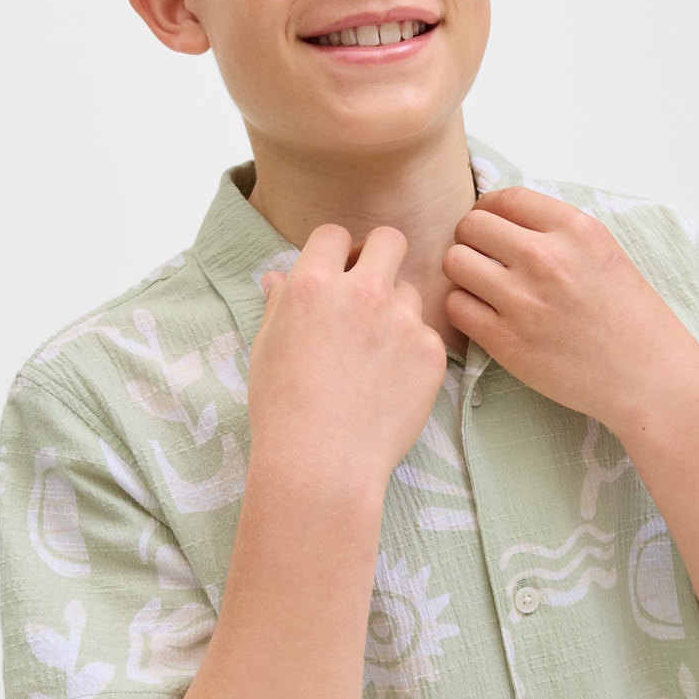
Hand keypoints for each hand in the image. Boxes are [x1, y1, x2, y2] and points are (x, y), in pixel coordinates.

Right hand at [250, 224, 446, 485]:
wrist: (322, 463)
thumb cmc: (283, 409)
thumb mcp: (267, 348)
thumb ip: (281, 303)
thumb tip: (279, 277)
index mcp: (314, 284)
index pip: (335, 234)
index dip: (336, 252)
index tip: (337, 273)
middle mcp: (363, 292)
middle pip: (390, 240)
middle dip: (380, 256)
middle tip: (370, 289)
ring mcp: (403, 322)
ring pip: (410, 292)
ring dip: (395, 311)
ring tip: (372, 357)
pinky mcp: (431, 353)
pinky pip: (427, 336)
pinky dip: (412, 353)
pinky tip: (390, 384)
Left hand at [440, 187, 690, 429]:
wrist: (648, 377)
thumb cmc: (631, 318)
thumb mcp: (605, 253)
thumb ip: (557, 232)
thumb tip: (506, 220)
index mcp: (575, 230)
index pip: (505, 198)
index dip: (487, 210)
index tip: (491, 227)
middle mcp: (546, 259)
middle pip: (471, 226)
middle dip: (471, 240)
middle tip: (483, 260)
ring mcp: (523, 301)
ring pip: (455, 263)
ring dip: (462, 273)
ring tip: (482, 288)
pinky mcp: (506, 341)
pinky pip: (455, 307)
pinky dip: (463, 308)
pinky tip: (484, 316)